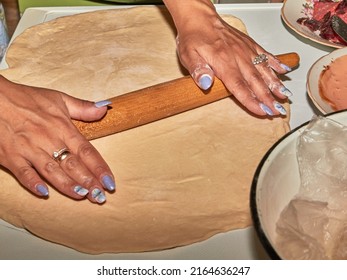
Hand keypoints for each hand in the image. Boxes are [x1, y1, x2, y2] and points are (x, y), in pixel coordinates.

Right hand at [0, 75, 114, 203]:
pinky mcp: (11, 156)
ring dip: (68, 185)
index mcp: (63, 128)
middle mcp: (48, 140)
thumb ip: (83, 107)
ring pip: (52, 171)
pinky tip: (44, 193)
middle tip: (100, 196)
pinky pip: (23, 173)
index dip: (100, 168)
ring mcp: (29, 149)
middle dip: (88, 182)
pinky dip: (33, 183)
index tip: (110, 182)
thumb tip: (105, 109)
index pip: (87, 151)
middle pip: (73, 165)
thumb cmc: (27, 98)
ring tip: (82, 196)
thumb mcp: (59, 99)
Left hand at [164, 0, 291, 115]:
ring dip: (275, 83)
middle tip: (278, 110)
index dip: (251, 101)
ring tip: (285, 95)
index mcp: (223, 62)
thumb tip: (206, 83)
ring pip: (264, 69)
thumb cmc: (193, 37)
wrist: (199, 18)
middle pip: (255, 81)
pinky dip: (276, 63)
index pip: (239, 86)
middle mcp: (238, 56)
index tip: (262, 111)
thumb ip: (197, 70)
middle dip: (268, 97)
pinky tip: (285, 71)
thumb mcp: (188, 55)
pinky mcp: (249, 44)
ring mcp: (245, 50)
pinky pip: (265, 54)